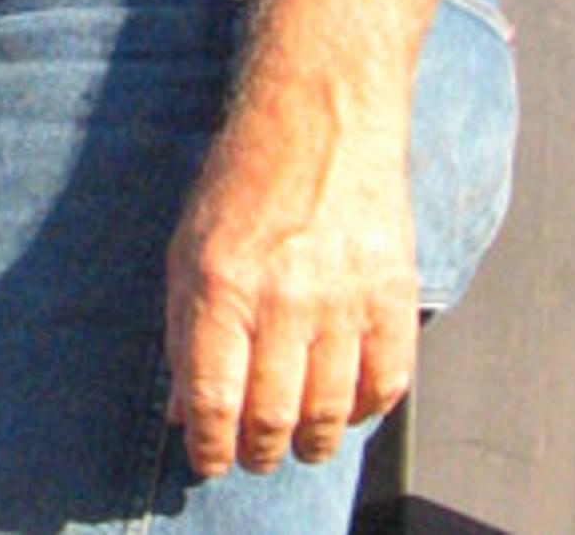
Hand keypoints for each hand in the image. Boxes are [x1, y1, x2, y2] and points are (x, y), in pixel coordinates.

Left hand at [163, 101, 420, 477]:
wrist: (321, 115)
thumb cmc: (245, 180)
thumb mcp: (188, 249)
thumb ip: (182, 334)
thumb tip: (181, 414)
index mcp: (220, 285)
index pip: (213, 402)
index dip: (209, 448)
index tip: (209, 460)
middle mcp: (283, 297)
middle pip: (271, 418)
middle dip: (257, 452)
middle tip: (254, 454)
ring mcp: (344, 297)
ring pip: (330, 413)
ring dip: (310, 442)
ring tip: (298, 441)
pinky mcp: (394, 292)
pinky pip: (387, 382)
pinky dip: (367, 410)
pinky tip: (348, 405)